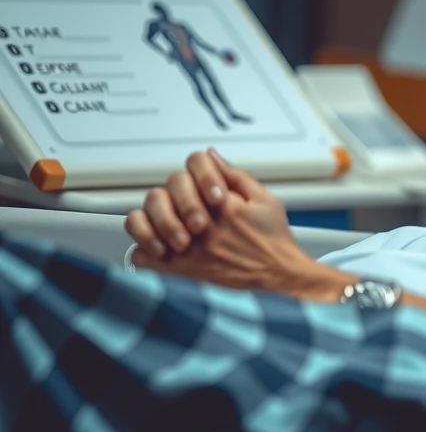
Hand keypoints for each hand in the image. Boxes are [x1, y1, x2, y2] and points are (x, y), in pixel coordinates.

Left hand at [124, 149, 354, 300]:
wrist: (278, 275)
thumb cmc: (273, 241)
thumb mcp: (264, 199)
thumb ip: (235, 175)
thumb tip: (211, 157)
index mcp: (220, 203)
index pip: (193, 166)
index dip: (200, 171)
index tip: (211, 187)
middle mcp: (199, 224)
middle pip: (160, 194)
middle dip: (171, 199)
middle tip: (191, 212)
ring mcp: (185, 247)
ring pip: (140, 222)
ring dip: (149, 222)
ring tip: (167, 227)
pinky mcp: (179, 269)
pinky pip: (141, 257)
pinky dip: (144, 252)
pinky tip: (160, 249)